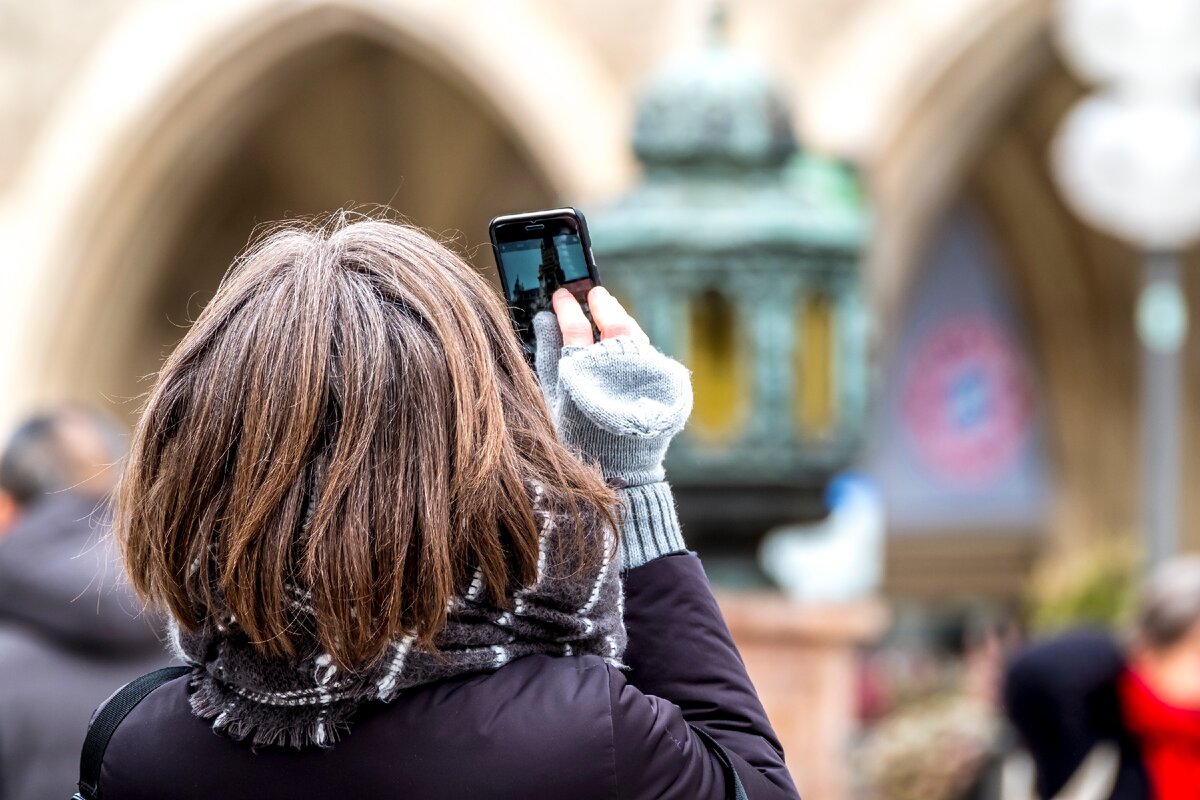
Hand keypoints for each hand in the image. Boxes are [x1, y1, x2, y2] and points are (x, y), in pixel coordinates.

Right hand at [533, 287, 691, 486]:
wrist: (620, 471)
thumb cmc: (581, 435)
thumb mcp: (555, 399)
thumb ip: (548, 357)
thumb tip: (542, 320)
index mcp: (584, 378)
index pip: (575, 330)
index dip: (567, 309)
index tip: (562, 294)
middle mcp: (617, 374)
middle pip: (613, 326)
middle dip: (602, 305)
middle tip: (591, 293)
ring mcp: (642, 377)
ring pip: (634, 335)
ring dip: (620, 317)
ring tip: (608, 308)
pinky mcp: (661, 382)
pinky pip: (646, 352)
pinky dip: (633, 339)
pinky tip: (625, 337)